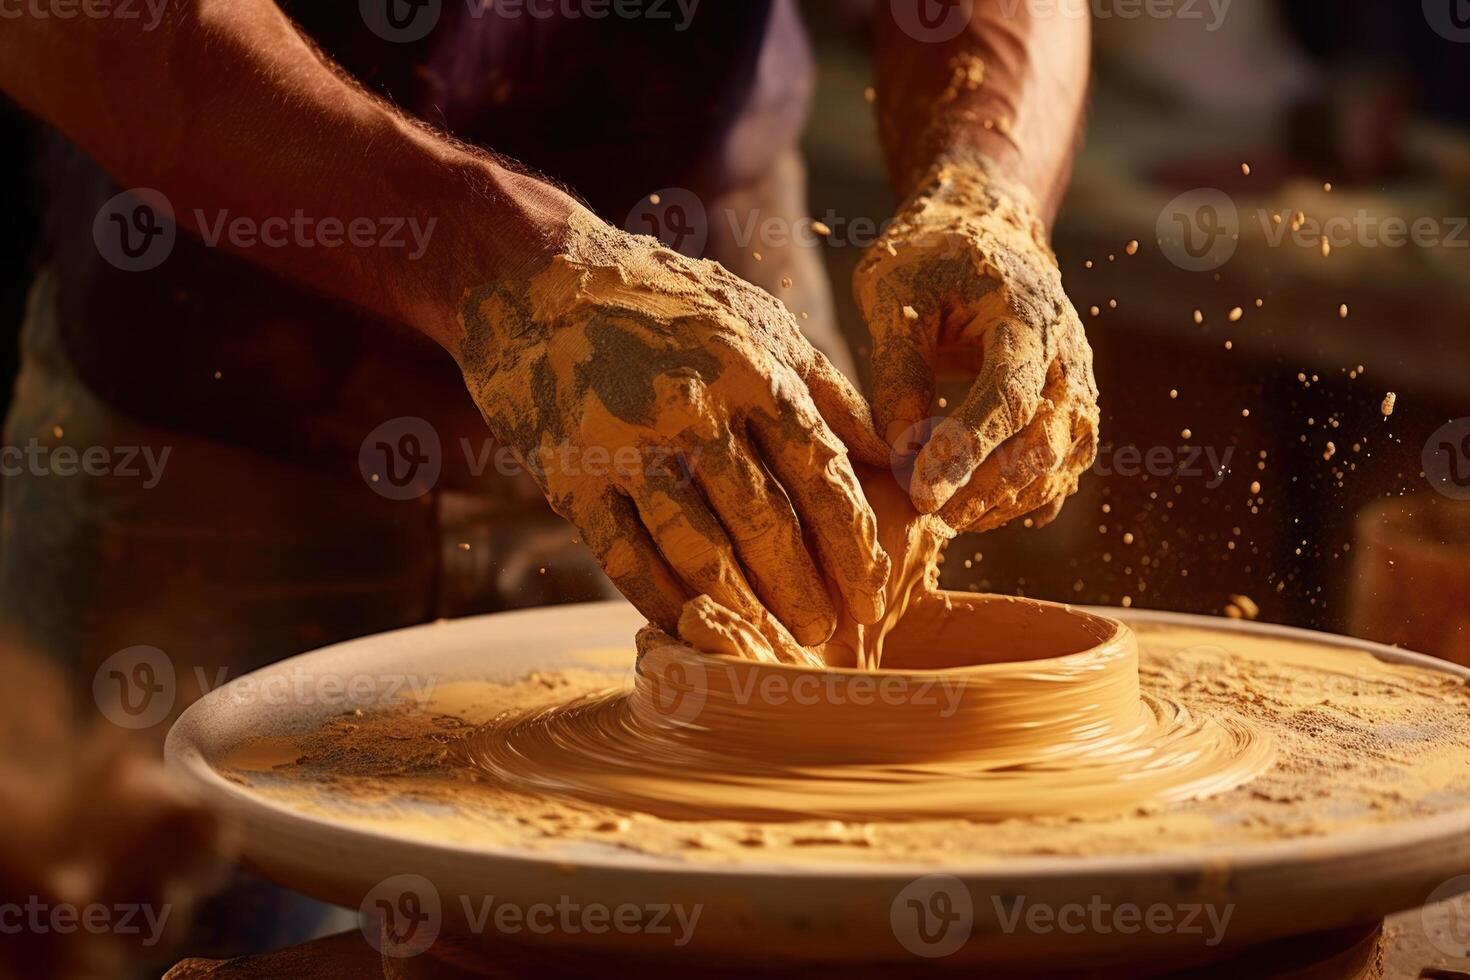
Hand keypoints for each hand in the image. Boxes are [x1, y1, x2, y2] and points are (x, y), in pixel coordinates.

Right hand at [458, 211, 891, 645]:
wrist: (535, 280)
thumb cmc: (665, 304)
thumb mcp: (755, 322)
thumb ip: (825, 390)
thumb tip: (893, 459)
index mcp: (751, 367)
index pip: (821, 474)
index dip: (854, 546)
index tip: (874, 596)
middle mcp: (693, 405)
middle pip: (766, 522)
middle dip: (803, 591)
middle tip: (827, 636)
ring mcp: (626, 442)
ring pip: (696, 550)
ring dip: (739, 607)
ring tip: (766, 641)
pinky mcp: (569, 472)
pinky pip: (623, 556)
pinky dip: (658, 599)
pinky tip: (685, 623)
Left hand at [854, 154, 1098, 532]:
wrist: (983, 232)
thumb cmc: (930, 257)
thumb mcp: (893, 290)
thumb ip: (897, 365)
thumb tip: (899, 446)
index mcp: (1026, 315)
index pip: (1007, 397)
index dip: (966, 450)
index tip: (922, 493)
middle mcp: (1066, 354)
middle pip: (1043, 442)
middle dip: (985, 488)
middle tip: (928, 512)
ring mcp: (1077, 385)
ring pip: (1058, 465)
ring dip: (1004, 501)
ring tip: (945, 517)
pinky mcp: (1070, 411)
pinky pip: (1060, 470)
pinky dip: (1022, 498)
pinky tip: (978, 512)